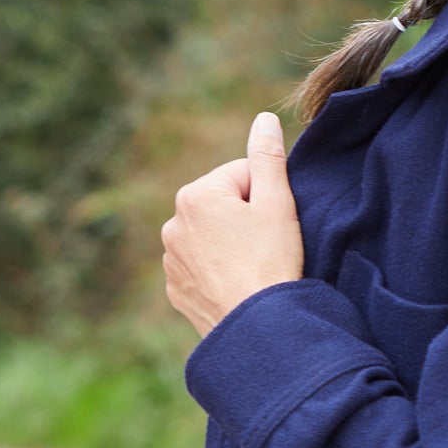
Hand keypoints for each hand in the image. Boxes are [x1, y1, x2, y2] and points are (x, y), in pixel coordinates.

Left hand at [162, 111, 305, 337]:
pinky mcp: (175, 289)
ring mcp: (170, 259)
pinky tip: (238, 285)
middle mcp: (172, 224)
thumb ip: (268, 156)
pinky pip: (201, 267)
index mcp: (195, 194)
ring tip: (253, 267)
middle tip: (267, 246)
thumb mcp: (277, 203)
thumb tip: (264, 119)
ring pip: (211, 236)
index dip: (267, 196)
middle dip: (245, 219)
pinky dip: (218, 271)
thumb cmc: (272, 261)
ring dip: (231, 244)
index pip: (243, 176)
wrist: (258, 328)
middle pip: (223, 205)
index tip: (275, 224)